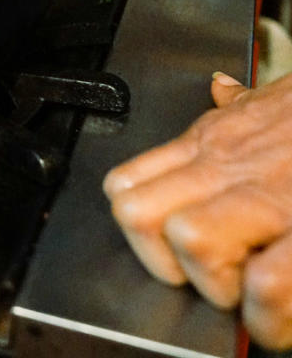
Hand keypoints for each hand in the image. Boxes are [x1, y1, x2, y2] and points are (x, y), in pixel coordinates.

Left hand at [103, 71, 291, 350]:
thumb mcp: (274, 100)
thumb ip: (239, 100)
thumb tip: (220, 87)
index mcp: (212, 144)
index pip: (127, 185)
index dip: (137, 229)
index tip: (165, 249)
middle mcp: (226, 170)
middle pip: (140, 217)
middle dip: (165, 261)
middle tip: (205, 274)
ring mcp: (267, 200)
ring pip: (190, 241)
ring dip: (217, 283)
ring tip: (246, 293)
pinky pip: (264, 283)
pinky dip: (268, 314)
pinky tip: (280, 315)